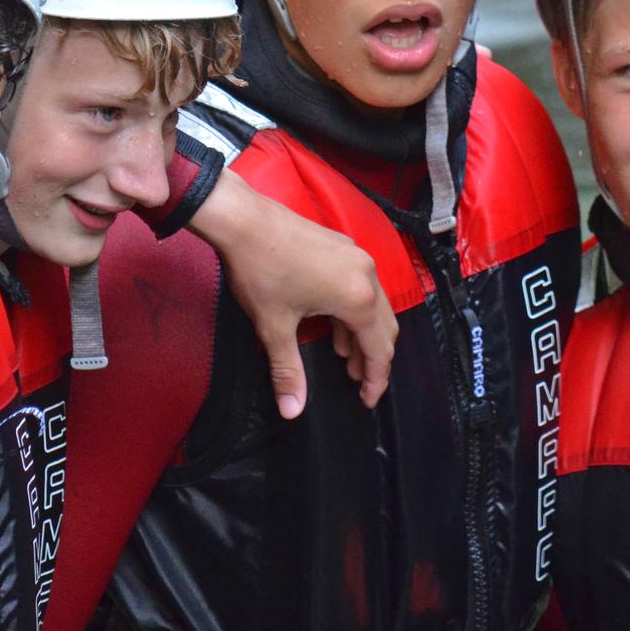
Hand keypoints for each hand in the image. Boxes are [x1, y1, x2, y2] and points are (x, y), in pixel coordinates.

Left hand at [189, 170, 397, 417]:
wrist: (244, 221)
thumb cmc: (260, 271)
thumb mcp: (274, 328)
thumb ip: (288, 371)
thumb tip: (292, 409)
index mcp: (357, 298)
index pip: (380, 349)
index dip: (376, 380)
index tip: (367, 400)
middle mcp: (366, 275)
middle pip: (385, 327)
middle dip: (372, 358)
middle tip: (355, 382)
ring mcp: (357, 257)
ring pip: (374, 305)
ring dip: (361, 334)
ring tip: (341, 355)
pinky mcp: (344, 247)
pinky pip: (362, 285)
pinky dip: (353, 309)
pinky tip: (331, 321)